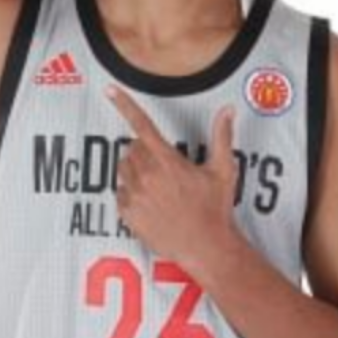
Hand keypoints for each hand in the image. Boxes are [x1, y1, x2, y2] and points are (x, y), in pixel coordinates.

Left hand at [108, 85, 238, 271]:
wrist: (206, 247)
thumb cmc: (215, 210)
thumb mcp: (223, 170)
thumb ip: (222, 136)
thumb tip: (227, 111)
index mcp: (167, 162)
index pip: (142, 125)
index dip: (125, 104)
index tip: (110, 90)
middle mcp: (147, 176)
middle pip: (132, 149)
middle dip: (145, 152)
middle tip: (165, 167)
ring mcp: (135, 196)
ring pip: (123, 169)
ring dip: (136, 171)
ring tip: (159, 186)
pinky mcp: (128, 214)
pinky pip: (120, 193)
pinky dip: (131, 193)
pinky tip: (151, 202)